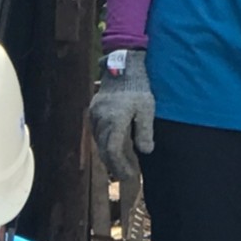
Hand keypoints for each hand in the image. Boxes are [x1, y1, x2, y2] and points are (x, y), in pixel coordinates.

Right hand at [88, 49, 155, 179]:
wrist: (123, 65)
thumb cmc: (138, 86)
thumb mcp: (147, 108)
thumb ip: (145, 131)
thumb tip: (145, 152)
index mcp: (114, 121)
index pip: (113, 151)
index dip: (120, 166)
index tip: (129, 176)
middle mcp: (101, 120)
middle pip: (104, 150)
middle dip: (115, 164)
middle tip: (126, 174)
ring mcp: (95, 114)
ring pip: (99, 142)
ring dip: (109, 154)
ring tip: (122, 163)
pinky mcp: (94, 109)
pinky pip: (97, 132)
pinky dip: (105, 142)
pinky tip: (114, 145)